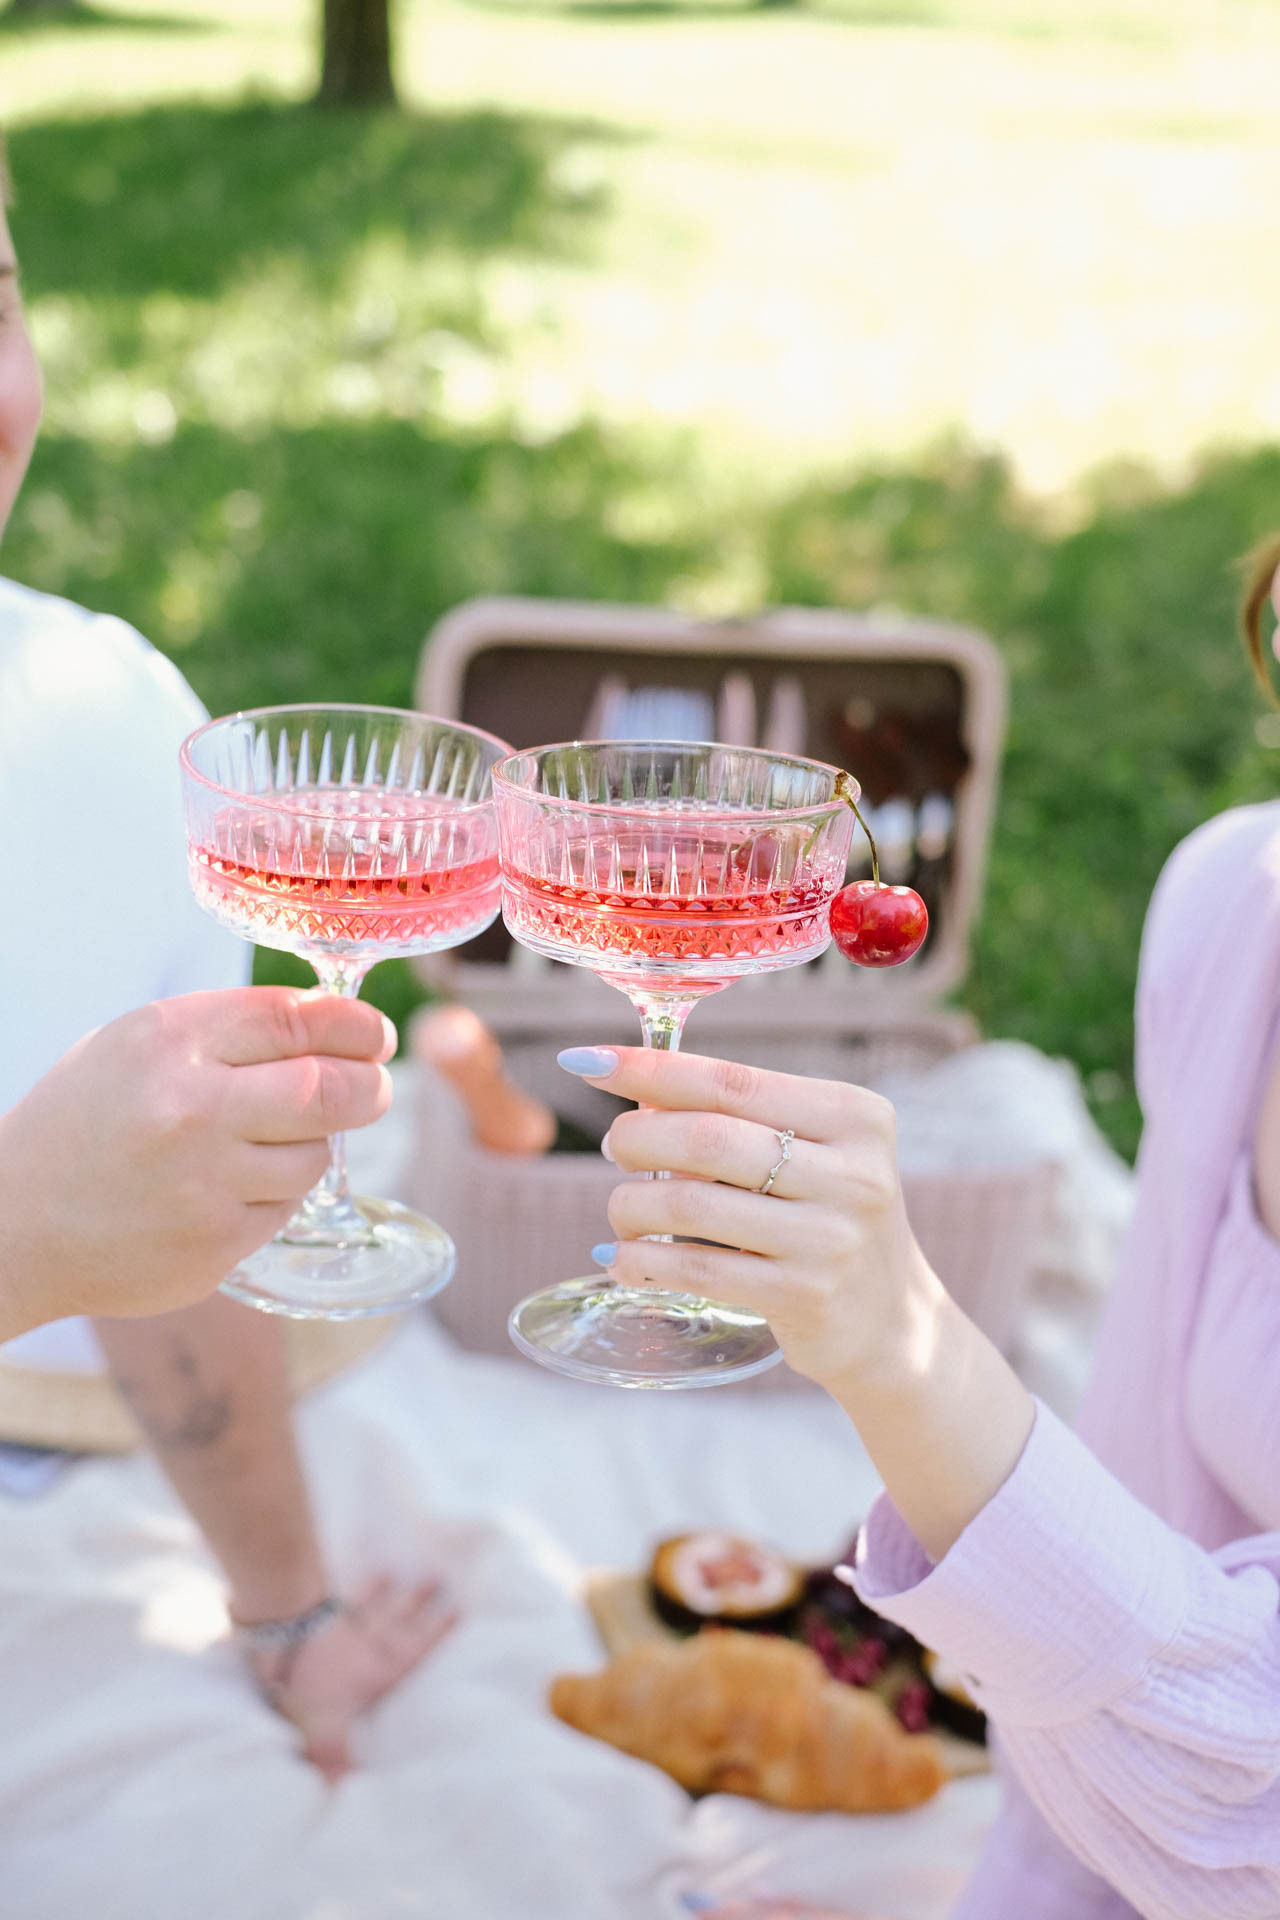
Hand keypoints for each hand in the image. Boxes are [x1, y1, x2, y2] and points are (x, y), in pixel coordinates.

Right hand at [0, 987, 395, 1336]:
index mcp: (167, 1042)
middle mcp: (190, 1108)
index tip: (373, 1032)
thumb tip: (334, 1024)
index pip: (295, 1018)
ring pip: (315, 1154)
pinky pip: (285, 1207)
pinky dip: (274, 1194)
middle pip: (331, 1088)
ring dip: (309, 1145)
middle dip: (369, 1084)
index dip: (353, 1023)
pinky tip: (228, 1188)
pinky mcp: (216, 1245)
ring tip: (266, 1142)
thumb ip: (228, 1031)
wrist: (15, 1224)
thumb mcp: (137, 1046)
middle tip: (373, 1084)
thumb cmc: (84, 1122)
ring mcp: (205, 1183)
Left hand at [247, 1576, 457, 1782]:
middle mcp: (373, 1643)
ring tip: (419, 1578)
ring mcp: (350, 1623)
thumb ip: (336, 1762)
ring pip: (382, 1605)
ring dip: (398, 1593)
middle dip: (422, 1603)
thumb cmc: (308, 1685)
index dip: (441, 1630)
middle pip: (404, 1619)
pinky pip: (350, 1595)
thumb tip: (342, 1795)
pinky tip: (374, 1574)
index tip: (463, 1610)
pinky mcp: (324, 1610)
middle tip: (441, 1580)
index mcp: (381, 1671)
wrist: (282, 1635)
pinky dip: (364, 1586)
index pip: (419, 1648)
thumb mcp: (323, 1731)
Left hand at [579, 1046, 945, 1397]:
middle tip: (614, 1148)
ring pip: (691, 1203)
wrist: (892, 1324)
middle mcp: (852, 1172)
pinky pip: (696, 1269)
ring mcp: (830, 1238)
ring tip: (623, 1212)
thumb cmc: (828, 1220)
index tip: (587, 1062)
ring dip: (630, 1205)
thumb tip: (637, 1096)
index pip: (733, 1080)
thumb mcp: (814, 1155)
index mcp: (854, 1116)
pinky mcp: (804, 1296)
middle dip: (637, 1137)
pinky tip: (623, 1261)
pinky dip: (642, 1261)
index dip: (652, 1070)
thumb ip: (743, 1121)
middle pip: (707, 1138)